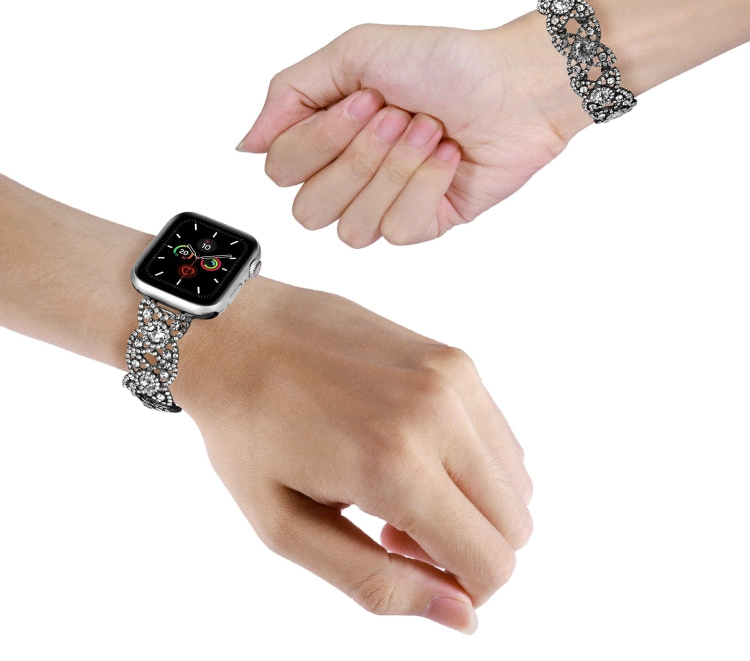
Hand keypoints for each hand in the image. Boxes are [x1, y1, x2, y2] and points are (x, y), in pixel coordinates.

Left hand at [178, 277, 532, 632]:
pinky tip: (411, 446)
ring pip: (516, 479)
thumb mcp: (287, 527)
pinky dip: (470, 460)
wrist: (238, 332)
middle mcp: (438, 413)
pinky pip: (497, 434)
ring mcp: (452, 376)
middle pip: (515, 523)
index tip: (405, 562)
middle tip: (394, 526)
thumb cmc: (247, 429)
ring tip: (399, 484)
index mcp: (394, 463)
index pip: (492, 562)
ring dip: (472, 503)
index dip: (463, 588)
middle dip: (467, 546)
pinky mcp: (453, 357)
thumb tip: (461, 615)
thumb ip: (377, 583)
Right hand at [238, 14, 589, 246]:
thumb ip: (289, 94)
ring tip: (429, 132)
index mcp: (327, 137)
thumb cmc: (442, 62)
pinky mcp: (423, 225)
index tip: (366, 98)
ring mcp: (385, 205)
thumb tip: (247, 145)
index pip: (281, 171)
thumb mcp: (354, 53)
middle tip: (398, 114)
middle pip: (308, 210)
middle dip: (358, 157)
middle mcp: (350, 176)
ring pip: (350, 229)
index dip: (320, 140)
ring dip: (394, 171)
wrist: (514, 83)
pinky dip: (426, 186)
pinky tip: (448, 159)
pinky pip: (397, 231)